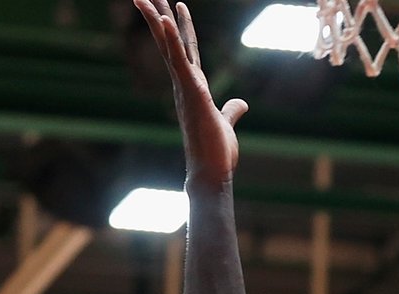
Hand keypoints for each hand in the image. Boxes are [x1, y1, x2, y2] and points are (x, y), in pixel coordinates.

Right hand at [131, 0, 246, 185]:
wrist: (211, 173)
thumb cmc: (216, 152)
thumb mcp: (226, 122)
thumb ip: (232, 109)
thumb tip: (241, 103)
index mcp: (192, 86)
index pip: (186, 50)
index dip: (182, 28)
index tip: (177, 6)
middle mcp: (184, 83)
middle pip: (168, 43)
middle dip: (158, 17)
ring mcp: (184, 86)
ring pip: (167, 47)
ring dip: (157, 21)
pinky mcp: (190, 92)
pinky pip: (179, 60)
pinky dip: (172, 40)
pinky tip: (166, 19)